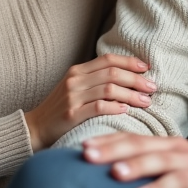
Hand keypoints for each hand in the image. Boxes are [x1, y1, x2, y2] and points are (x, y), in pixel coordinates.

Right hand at [24, 56, 155, 151]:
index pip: (108, 59)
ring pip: (109, 89)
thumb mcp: (75, 88)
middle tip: (152, 87)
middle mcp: (75, 80)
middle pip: (112, 73)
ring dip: (131, 95)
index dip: (129, 62)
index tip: (146, 68)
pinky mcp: (71, 114)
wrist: (35, 128)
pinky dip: (115, 107)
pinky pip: (98, 107)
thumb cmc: (60, 109)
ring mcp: (72, 97)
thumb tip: (127, 78)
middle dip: (136, 79)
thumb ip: (96, 80)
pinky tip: (126, 111)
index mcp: (77, 70)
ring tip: (146, 101)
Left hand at [82, 133, 187, 187]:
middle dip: (122, 159)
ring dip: (153, 186)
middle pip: (150, 155)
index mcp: (170, 146)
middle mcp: (182, 157)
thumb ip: (148, 158)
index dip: (109, 144)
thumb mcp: (176, 159)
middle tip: (95, 163)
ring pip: (173, 178)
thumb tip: (107, 163)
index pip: (136, 140)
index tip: (83, 149)